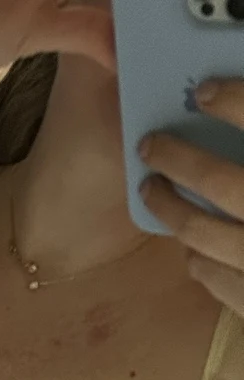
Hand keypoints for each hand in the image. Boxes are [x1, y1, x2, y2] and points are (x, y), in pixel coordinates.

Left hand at [141, 84, 243, 310]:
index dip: (236, 103)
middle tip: (151, 146)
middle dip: (179, 159)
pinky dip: (199, 262)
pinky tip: (191, 251)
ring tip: (153, 192)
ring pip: (203, 235)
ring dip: (171, 211)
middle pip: (221, 182)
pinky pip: (217, 280)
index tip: (204, 93)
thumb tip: (238, 121)